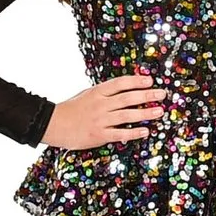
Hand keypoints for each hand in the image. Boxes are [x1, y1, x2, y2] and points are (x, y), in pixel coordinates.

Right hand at [45, 74, 165, 149]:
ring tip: (160, 111)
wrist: (52, 124)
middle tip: (162, 94)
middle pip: (127, 98)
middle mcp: (100, 104)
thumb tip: (126, 87)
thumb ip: (105, 92)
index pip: (119, 83)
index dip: (136, 81)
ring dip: (145, 113)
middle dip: (147, 95)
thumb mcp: (87, 94)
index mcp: (97, 92)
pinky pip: (120, 133)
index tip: (150, 80)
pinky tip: (145, 131)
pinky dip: (134, 132)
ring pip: (126, 115)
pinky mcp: (99, 135)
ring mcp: (100, 120)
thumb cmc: (72, 109)